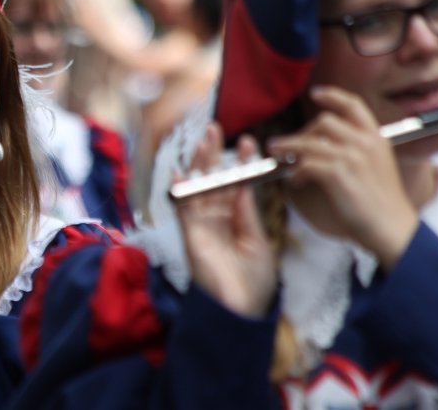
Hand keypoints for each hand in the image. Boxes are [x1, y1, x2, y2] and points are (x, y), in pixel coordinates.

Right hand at [175, 123, 276, 317]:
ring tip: (203, 140)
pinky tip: (180, 173)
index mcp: (236, 222)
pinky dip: (180, 191)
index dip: (240, 164)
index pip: (236, 185)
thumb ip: (247, 213)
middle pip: (213, 180)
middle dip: (214, 155)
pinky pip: (182, 209)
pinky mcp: (190, 236)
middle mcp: (216, 220)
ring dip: (199, 165)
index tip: (248, 142)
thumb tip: (244, 183)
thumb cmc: (253, 282)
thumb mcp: (257, 242)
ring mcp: (201, 226)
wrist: (241, 309)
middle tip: (216, 129)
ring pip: (198, 188)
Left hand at [265, 85, 418, 269]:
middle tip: (288, 145)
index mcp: (376, 138)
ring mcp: (351, 157)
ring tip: (276, 153)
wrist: (392, 228)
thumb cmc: (382, 202)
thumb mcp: (378, 165)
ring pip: (308, 142)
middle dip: (302, 132)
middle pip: (324, 122)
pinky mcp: (337, 174)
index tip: (316, 93)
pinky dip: (296, 172)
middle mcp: (365, 143)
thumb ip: (357, 149)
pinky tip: (296, 182)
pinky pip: (305, 165)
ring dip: (288, 147)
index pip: (353, 105)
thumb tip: (324, 143)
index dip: (333, 95)